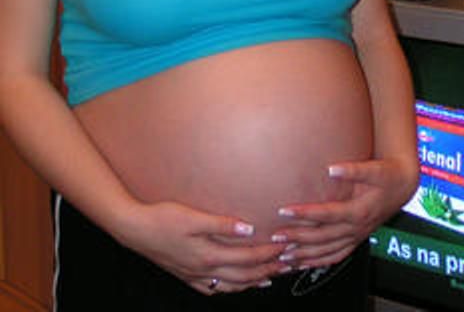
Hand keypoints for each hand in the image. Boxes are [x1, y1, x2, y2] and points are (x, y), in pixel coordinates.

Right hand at [118, 199, 287, 293]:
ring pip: (230, 285)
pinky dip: (230, 288)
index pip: (247, 258)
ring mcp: (195, 275)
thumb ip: (222, 224)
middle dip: (267, 270)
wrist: (134, 230)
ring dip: (252, 281)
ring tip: (269, 277)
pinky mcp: (186, 275)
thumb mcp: (193, 217)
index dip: (268, 253)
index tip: (285, 246)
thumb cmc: (162, 219)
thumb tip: (249, 228)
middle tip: (286, 264)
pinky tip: (234, 285)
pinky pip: (214, 288)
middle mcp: (204, 269)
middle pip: (243, 275)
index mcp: (208, 254)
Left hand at [272, 158, 416, 268]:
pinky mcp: (356, 240)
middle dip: (298, 237)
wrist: (403, 186)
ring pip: (327, 251)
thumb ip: (354, 170)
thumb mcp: (375, 169)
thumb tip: (332, 168)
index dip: (306, 214)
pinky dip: (317, 262)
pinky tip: (301, 264)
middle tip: (276, 236)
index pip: (328, 215)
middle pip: (323, 237)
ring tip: (282, 255)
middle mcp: (357, 227)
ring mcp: (356, 236)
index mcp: (360, 210)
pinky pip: (335, 257)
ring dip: (304, 254)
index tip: (284, 211)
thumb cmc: (387, 175)